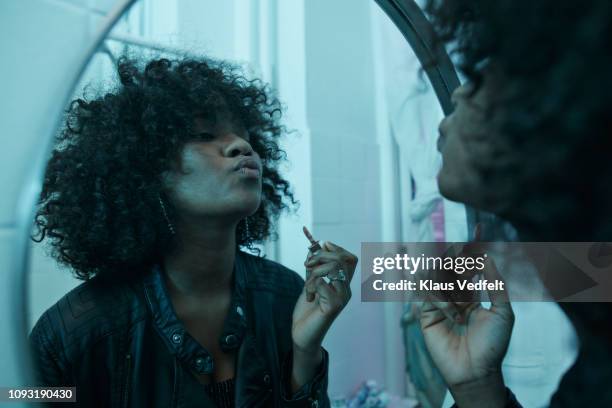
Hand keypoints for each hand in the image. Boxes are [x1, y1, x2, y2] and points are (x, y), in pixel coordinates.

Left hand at [289, 235, 356, 391]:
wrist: (302, 335)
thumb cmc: (307, 312)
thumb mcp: (310, 284)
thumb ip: (314, 269)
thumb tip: (312, 249)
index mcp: (342, 284)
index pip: (350, 259)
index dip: (337, 249)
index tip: (322, 245)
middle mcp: (346, 290)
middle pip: (341, 260)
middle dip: (321, 256)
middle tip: (307, 265)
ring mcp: (342, 298)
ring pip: (333, 268)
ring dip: (314, 272)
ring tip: (308, 285)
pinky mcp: (334, 306)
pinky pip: (322, 282)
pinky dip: (311, 284)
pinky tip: (308, 296)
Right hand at [420, 258, 513, 407]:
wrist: (477, 371)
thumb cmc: (493, 344)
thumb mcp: (503, 312)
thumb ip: (495, 284)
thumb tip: (488, 257)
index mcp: (471, 296)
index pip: (469, 268)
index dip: (473, 249)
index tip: (479, 229)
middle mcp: (453, 298)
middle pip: (449, 268)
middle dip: (457, 260)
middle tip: (463, 261)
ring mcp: (439, 306)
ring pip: (436, 278)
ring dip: (446, 279)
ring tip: (459, 296)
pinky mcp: (426, 316)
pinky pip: (429, 296)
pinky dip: (441, 299)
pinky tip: (452, 313)